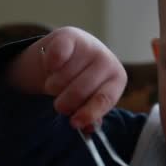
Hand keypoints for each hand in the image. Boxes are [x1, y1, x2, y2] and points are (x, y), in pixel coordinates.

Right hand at [8, 26, 126, 129]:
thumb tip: (87, 130)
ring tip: (58, 83)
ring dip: (53, 87)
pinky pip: (53, 60)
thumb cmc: (85, 80)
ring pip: (61, 79)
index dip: (88, 113)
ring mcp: (89, 46)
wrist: (74, 49)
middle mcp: (107, 60)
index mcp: (117, 79)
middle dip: (65, 103)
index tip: (74, 123)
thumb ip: (91, 114)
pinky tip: (53, 66)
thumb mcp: (91, 98)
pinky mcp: (69, 35)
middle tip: (61, 105)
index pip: (104, 99)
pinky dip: (48, 68)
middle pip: (79, 92)